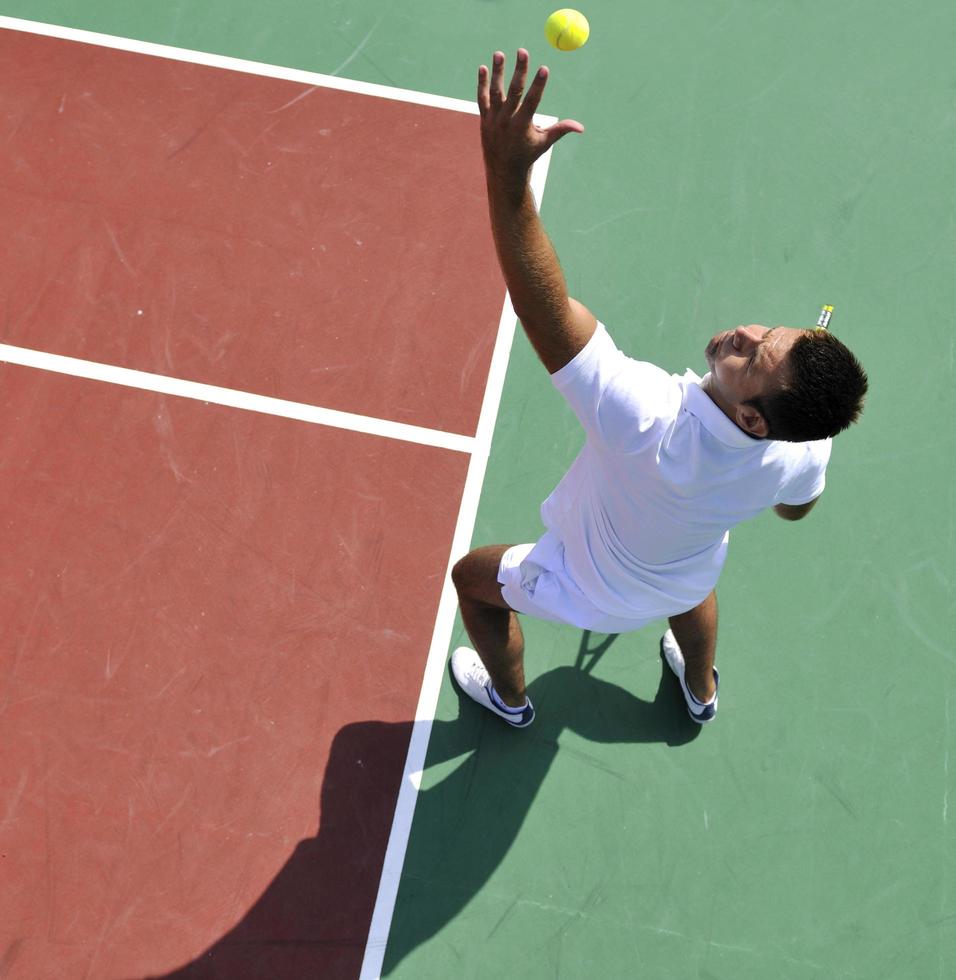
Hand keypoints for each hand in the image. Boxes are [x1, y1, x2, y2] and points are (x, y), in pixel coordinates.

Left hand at [477, 49, 583, 183]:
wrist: (503, 171)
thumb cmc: (528, 155)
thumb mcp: (544, 142)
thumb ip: (561, 130)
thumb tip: (581, 128)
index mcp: (523, 126)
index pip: (532, 101)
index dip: (539, 85)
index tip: (544, 68)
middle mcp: (507, 121)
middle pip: (513, 91)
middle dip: (519, 71)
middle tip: (523, 51)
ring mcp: (494, 120)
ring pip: (495, 92)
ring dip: (497, 72)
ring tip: (499, 53)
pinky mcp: (484, 119)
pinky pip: (482, 98)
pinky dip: (482, 84)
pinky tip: (483, 68)